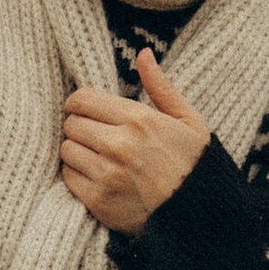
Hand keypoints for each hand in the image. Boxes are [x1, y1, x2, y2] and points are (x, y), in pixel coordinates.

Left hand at [58, 50, 208, 233]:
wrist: (201, 216)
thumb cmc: (195, 164)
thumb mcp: (188, 120)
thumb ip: (160, 86)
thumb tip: (143, 53)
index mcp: (139, 120)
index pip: (82, 99)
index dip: (78, 103)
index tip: (84, 110)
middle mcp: (119, 145)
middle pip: (71, 124)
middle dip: (78, 126)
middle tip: (93, 134)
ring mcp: (107, 174)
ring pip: (67, 150)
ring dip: (77, 150)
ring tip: (96, 155)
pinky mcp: (98, 201)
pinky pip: (68, 177)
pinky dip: (76, 175)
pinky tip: (96, 175)